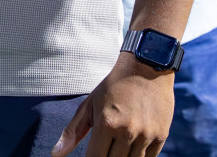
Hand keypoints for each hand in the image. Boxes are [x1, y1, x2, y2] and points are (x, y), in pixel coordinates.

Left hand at [51, 52, 173, 155]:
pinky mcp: (161, 136)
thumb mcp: (90, 104)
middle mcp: (127, 132)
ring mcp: (146, 135)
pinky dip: (139, 156)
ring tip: (116, 145)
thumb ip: (73, 131)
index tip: (90, 155)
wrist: (147, 68)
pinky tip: (131, 146)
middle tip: (103, 148)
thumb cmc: (113, 87)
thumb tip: (55, 154)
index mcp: (106, 123)